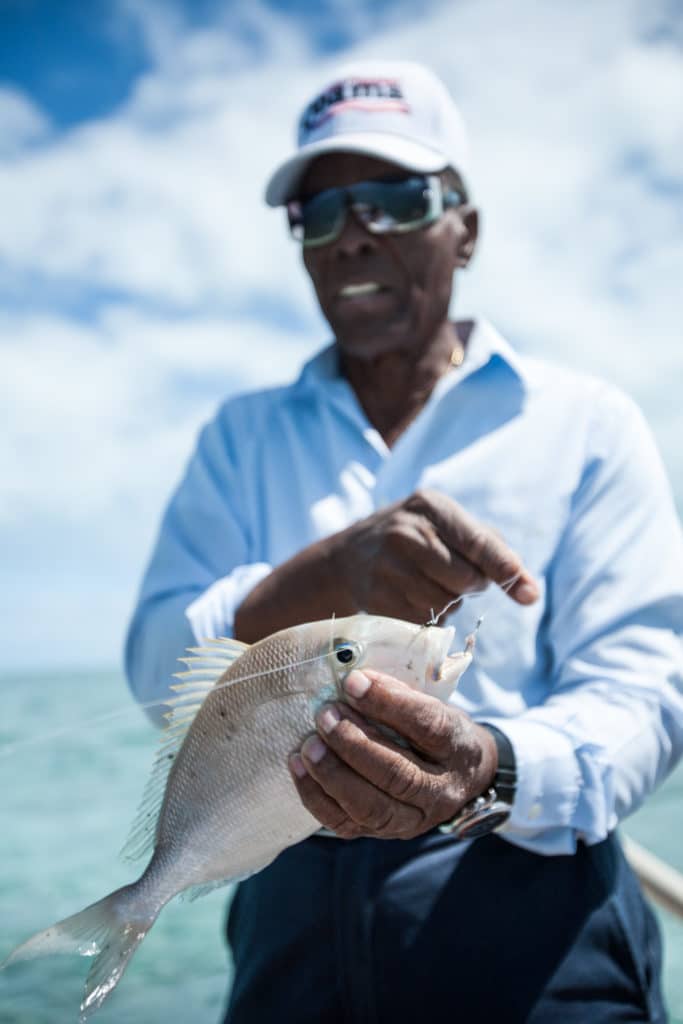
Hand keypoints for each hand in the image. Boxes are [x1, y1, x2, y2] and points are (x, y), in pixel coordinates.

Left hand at [289, 668, 498, 839]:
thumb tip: (353, 681)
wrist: (460, 777)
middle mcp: (440, 791)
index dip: (387, 703)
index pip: (426, 726)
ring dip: (333, 774)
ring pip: (371, 808)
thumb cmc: (436, 730)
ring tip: (309, 744)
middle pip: (397, 775)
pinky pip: (345, 825)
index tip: (352, 682)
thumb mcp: (433, 704)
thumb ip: (398, 694)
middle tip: (325, 714)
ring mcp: (412, 820)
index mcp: (457, 748)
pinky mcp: (382, 834)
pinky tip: (299, 767)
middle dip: (354, 743)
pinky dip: (316, 797)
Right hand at [326, 487, 537, 621]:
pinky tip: (413, 597)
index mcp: (430, 507)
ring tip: (430, 584)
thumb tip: (530, 593)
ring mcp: (386, 565)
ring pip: (444, 604)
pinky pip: (422, 620)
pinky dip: (428, 616)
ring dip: (448, 602)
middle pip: (465, 579)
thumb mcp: (448, 526)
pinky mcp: (376, 596)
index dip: (505, 569)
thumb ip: (493, 551)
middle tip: (459, 578)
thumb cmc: (416, 538)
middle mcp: (405, 532)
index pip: (477, 541)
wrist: (349, 557)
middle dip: (472, 585)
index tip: (529, 594)